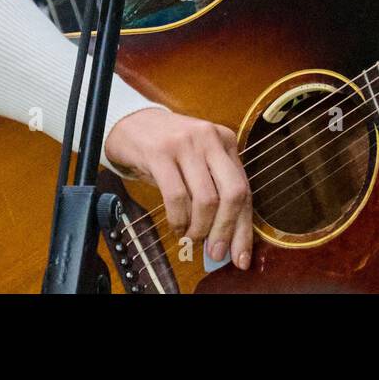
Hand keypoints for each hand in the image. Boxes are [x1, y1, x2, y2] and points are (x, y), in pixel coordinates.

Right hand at [105, 107, 253, 269]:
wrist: (133, 122)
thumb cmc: (169, 149)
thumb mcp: (198, 161)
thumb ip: (214, 190)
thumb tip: (224, 237)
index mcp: (227, 141)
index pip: (245, 189)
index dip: (244, 228)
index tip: (241, 257)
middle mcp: (211, 139)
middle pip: (233, 193)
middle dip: (225, 230)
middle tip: (215, 251)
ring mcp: (187, 144)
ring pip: (206, 199)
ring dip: (198, 228)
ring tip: (189, 235)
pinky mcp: (161, 152)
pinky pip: (177, 196)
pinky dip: (178, 219)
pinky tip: (175, 225)